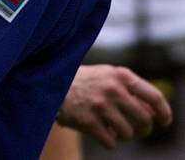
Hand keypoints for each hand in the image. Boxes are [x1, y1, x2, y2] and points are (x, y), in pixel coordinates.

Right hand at [57, 65, 171, 148]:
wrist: (52, 83)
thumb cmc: (86, 81)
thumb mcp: (108, 76)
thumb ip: (130, 89)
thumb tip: (153, 113)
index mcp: (120, 75)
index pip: (153, 96)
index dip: (164, 112)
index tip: (164, 121)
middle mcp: (112, 89)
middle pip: (144, 120)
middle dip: (144, 129)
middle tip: (138, 129)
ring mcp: (100, 105)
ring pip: (128, 133)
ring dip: (123, 135)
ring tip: (113, 127)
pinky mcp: (88, 121)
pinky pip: (111, 142)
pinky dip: (108, 140)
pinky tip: (99, 129)